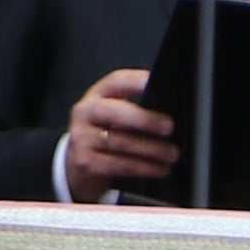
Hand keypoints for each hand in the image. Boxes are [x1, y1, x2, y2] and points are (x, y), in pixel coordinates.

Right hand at [63, 67, 175, 199]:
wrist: (77, 166)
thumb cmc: (103, 137)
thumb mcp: (112, 117)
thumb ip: (132, 108)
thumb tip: (166, 114)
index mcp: (96, 96)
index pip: (114, 82)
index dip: (133, 80)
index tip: (152, 82)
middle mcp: (85, 113)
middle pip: (116, 112)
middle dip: (146, 119)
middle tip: (169, 127)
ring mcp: (83, 138)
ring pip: (121, 142)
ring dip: (152, 150)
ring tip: (171, 153)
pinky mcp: (86, 163)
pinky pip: (120, 165)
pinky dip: (144, 168)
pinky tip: (159, 169)